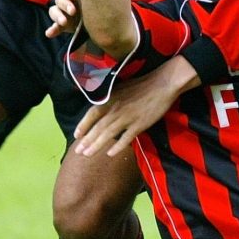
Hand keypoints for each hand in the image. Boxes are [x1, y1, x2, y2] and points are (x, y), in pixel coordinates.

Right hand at [46, 0, 80, 37]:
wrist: (101, 16)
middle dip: (65, 4)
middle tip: (73, 11)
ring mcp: (62, 12)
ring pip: (54, 11)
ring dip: (58, 16)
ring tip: (64, 22)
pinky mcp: (62, 24)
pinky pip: (55, 27)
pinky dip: (52, 30)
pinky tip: (49, 33)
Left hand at [72, 56, 198, 156]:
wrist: (162, 84)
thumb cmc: (142, 84)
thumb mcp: (121, 87)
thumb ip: (110, 97)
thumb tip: (99, 105)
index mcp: (111, 99)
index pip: (92, 113)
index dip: (83, 125)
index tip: (76, 135)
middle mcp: (116, 109)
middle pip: (98, 127)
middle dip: (87, 140)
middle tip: (78, 152)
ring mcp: (127, 118)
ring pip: (108, 134)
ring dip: (96, 145)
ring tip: (87, 154)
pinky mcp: (140, 124)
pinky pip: (126, 138)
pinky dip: (117, 146)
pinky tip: (110, 154)